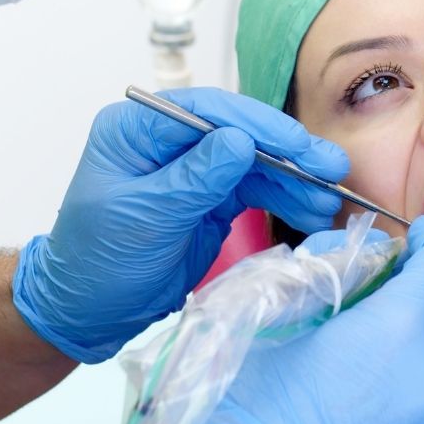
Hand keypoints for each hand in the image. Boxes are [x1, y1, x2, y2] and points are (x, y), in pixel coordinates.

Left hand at [13, 88, 348, 362]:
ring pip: (255, 163)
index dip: (259, 126)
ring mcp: (194, 169)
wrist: (90, 312)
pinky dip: (286, 200)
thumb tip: (241, 142)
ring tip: (331, 199)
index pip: (208, 112)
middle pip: (240, 133)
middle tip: (333, 167)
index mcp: (138, 129)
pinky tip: (313, 211)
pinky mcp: (213, 199)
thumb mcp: (143, 219)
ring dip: (295, 181)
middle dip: (288, 152)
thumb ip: (193, 179)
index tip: (299, 147)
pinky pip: (256, 191)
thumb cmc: (98, 262)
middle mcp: (169, 141)